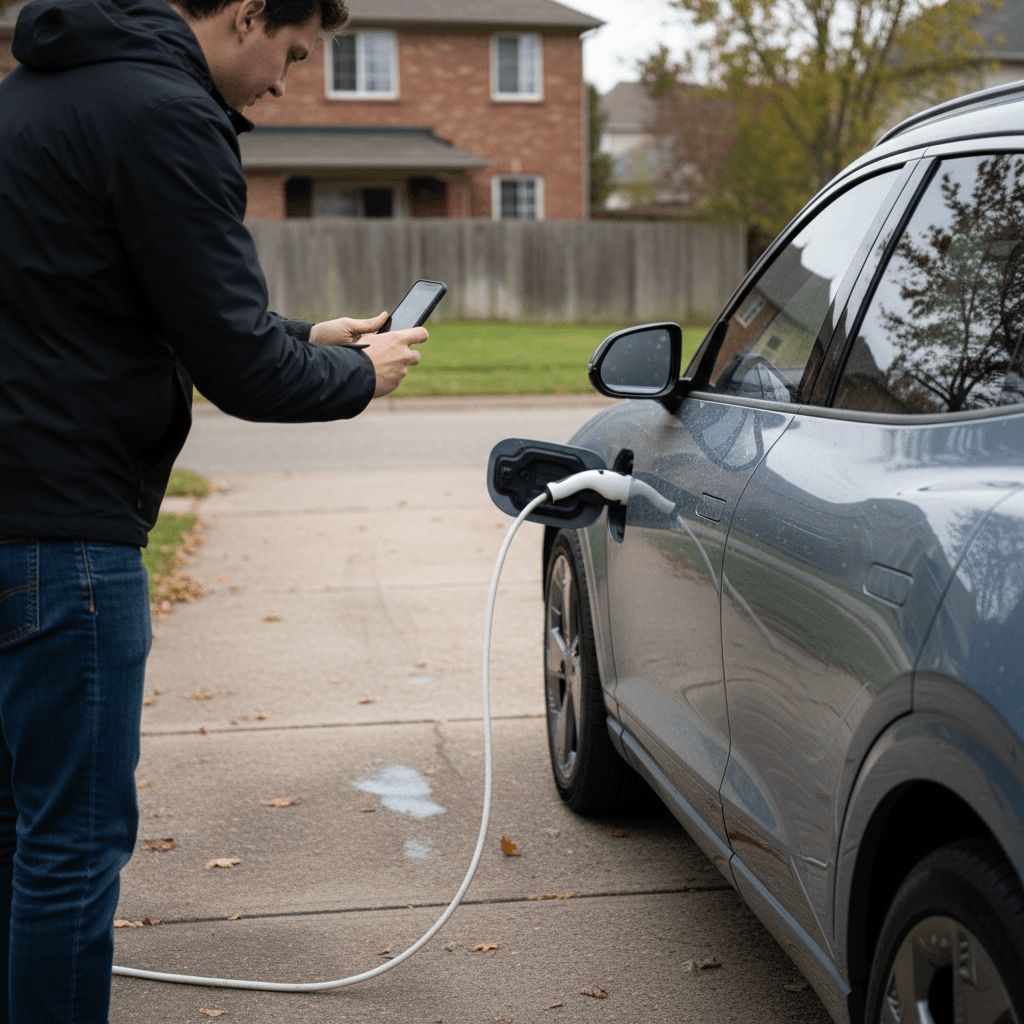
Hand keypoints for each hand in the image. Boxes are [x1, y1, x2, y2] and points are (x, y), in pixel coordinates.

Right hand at [310, 311, 427, 398]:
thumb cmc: (358, 352)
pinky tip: (376, 376)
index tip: (419, 337)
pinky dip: (388, 379)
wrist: (352, 374)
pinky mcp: (396, 384)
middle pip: (417, 356)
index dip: (420, 335)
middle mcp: (404, 355)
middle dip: (409, 357)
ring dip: (395, 369)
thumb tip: (385, 329)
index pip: (421, 334)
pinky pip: (395, 380)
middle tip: (396, 357)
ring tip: (378, 367)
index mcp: (398, 339)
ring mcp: (401, 371)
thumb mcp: (369, 337)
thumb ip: (383, 336)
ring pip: (403, 369)